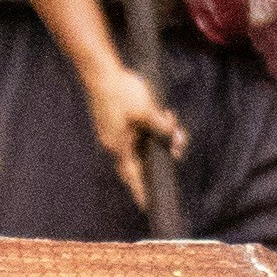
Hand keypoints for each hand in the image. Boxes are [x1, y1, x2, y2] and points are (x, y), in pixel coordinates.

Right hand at [79, 57, 186, 184]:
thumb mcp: (147, 111)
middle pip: (139, 159)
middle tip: (176, 146)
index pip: (133, 176)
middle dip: (159, 155)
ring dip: (155, 137)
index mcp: (119, 146)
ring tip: (169, 118)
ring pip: (138, 143)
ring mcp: (111, 132)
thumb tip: (174, 138)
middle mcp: (113, 143)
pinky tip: (159, 113)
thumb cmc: (121, 91)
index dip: (140, 191)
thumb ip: (161, 127)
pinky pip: (133, 133)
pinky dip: (147, 128)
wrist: (100, 71)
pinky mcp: (113, 121)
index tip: (146, 206)